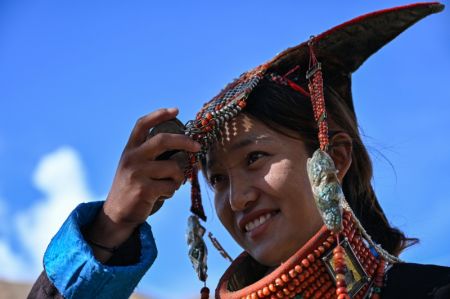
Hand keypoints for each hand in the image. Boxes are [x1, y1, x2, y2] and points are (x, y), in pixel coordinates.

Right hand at [85, 108, 200, 260]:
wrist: (116, 214)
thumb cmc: (132, 187)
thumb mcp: (134, 166)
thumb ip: (150, 154)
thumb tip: (183, 146)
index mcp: (130, 149)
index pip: (142, 124)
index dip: (159, 114)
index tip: (176, 110)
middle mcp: (132, 158)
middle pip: (163, 140)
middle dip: (185, 141)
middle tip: (197, 147)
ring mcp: (137, 173)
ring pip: (173, 167)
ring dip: (179, 177)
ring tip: (171, 184)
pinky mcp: (144, 189)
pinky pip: (171, 186)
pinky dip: (172, 191)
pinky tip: (163, 195)